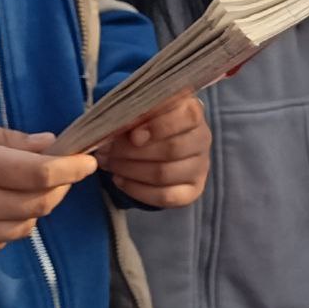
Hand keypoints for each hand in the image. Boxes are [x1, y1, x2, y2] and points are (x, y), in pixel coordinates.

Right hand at [0, 118, 96, 265]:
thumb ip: (6, 139)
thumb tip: (51, 145)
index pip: (39, 173)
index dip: (71, 168)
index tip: (88, 161)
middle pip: (39, 202)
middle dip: (60, 187)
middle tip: (61, 173)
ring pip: (26, 224)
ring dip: (37, 206)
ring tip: (24, 187)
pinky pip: (4, 241)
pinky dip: (12, 224)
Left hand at [94, 93, 210, 208]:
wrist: (156, 144)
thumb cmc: (147, 122)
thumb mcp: (141, 111)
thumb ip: (133, 114)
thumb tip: (116, 128)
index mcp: (193, 113)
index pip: (187, 118)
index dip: (159, 127)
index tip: (133, 135)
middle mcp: (202, 139)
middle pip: (172, 149)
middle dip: (132, 151)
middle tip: (106, 150)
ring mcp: (199, 167)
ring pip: (165, 173)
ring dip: (130, 170)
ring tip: (109, 164)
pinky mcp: (192, 190)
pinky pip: (165, 196)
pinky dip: (137, 190)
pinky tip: (119, 180)